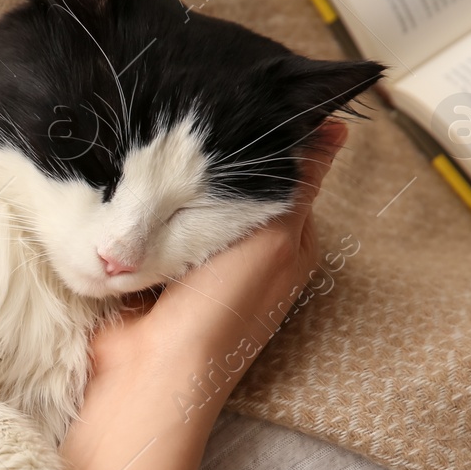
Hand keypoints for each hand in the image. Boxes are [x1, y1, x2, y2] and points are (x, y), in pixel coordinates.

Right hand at [65, 122, 343, 469]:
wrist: (150, 372)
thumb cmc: (222, 311)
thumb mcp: (277, 237)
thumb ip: (300, 181)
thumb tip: (335, 125)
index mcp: (290, 244)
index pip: (291, 173)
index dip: (274, 139)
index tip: (249, 97)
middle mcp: (246, 252)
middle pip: (238, 184)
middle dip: (220, 158)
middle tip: (198, 114)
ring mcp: (198, 260)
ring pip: (193, 198)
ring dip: (178, 180)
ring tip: (162, 141)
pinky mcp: (154, 266)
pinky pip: (154, 220)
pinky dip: (146, 205)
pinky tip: (135, 181)